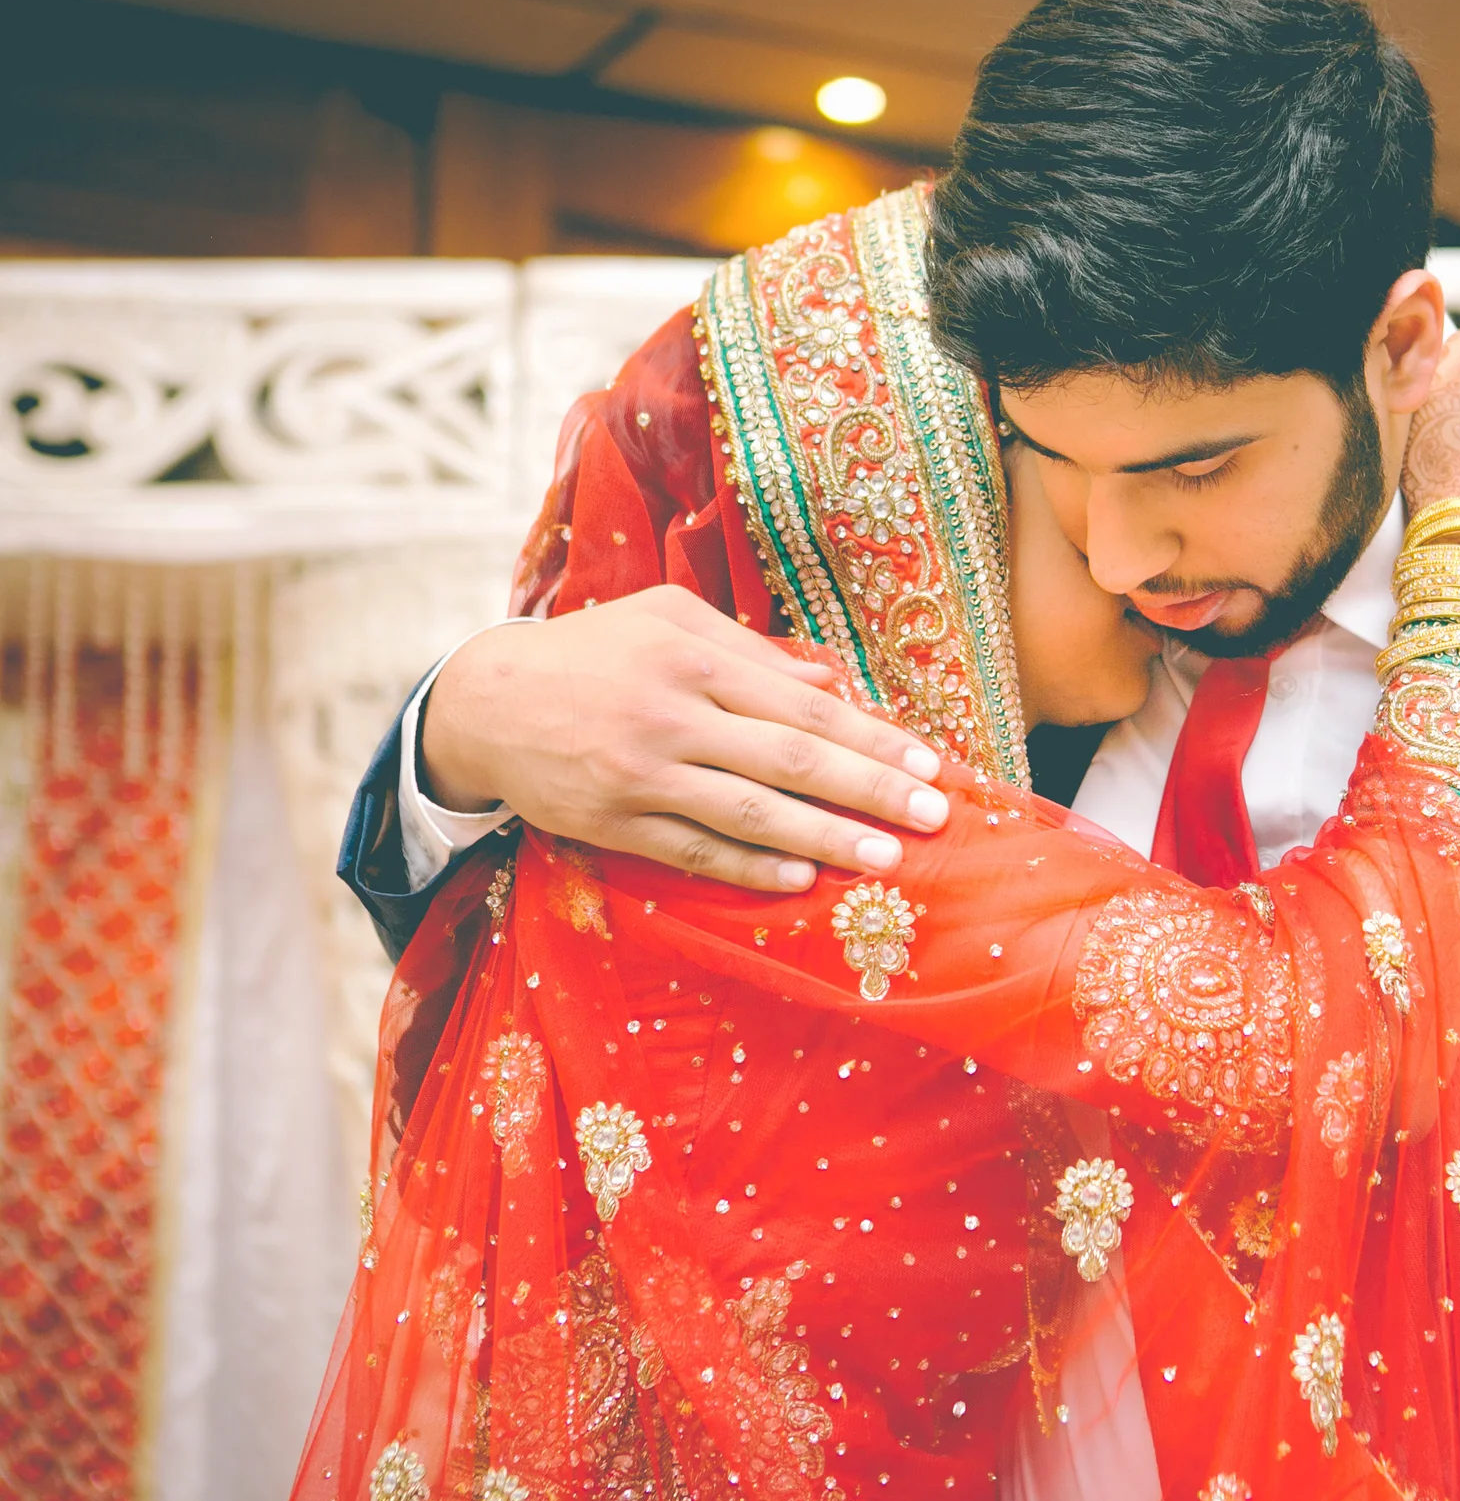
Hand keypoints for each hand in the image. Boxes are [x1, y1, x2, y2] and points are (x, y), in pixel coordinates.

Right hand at [420, 585, 949, 890]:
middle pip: (787, 759)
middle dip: (867, 790)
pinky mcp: (613, 823)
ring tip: (885, 858)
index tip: (928, 763)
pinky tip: (800, 879)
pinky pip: (693, 851)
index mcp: (693, 657)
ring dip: (822, 838)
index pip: (802, 705)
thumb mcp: (668, 621)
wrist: (485, 701)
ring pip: (746, 813)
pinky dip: (749, 867)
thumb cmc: (595, 651)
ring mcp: (640, 775)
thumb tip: (830, 683)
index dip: (869, 738)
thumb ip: (752, 651)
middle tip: (932, 816)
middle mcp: (671, 715)